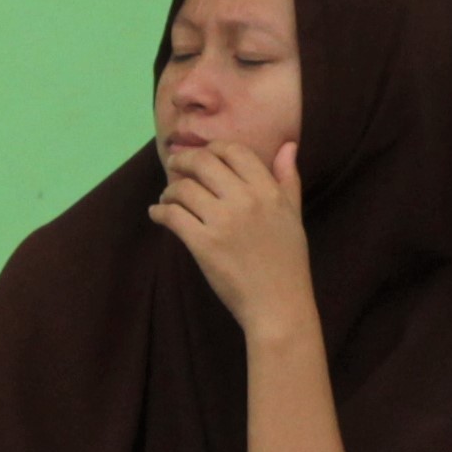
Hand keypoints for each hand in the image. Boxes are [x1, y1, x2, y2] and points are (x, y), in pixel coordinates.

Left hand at [146, 139, 319, 338]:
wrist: (279, 305)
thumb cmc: (287, 262)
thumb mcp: (294, 215)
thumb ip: (288, 179)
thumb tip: (288, 146)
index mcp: (268, 190)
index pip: (234, 151)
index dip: (213, 148)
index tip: (202, 156)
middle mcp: (246, 200)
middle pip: (203, 162)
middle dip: (183, 161)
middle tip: (174, 166)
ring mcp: (223, 221)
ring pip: (183, 188)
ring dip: (169, 190)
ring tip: (167, 198)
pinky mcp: (203, 244)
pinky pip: (172, 216)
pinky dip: (159, 212)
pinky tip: (158, 215)